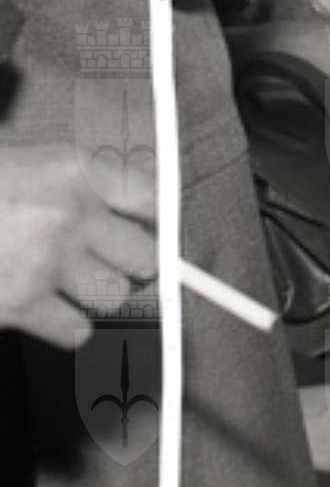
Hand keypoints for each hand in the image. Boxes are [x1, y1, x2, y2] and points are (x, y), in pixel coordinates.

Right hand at [0, 143, 157, 348]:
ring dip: (95, 295)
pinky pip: (77, 331)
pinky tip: (45, 312)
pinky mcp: (20, 305)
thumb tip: (117, 203)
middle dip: (130, 264)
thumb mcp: (17, 155)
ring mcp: (45, 263)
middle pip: (144, 256)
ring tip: (66, 285)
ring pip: (113, 296)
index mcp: (73, 168)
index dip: (155, 220)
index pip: (151, 197)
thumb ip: (67, 178)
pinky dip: (66, 328)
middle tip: (107, 264)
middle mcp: (70, 214)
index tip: (152, 231)